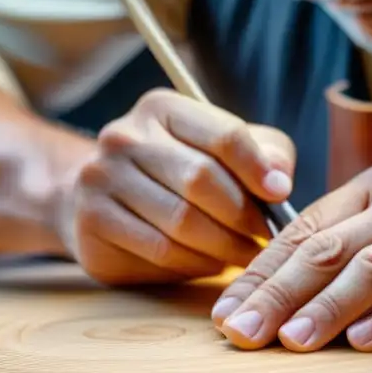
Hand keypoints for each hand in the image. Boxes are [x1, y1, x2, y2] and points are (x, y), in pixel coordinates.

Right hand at [54, 88, 294, 284]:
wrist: (97, 198)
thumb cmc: (178, 172)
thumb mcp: (222, 150)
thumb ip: (262, 154)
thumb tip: (280, 181)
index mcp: (161, 109)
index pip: (223, 135)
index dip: (258, 168)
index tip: (280, 195)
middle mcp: (124, 137)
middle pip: (202, 181)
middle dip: (243, 216)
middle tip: (266, 237)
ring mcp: (100, 179)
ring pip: (182, 223)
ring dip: (224, 246)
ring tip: (246, 254)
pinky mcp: (91, 223)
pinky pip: (160, 252)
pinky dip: (195, 263)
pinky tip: (210, 263)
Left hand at [211, 156, 371, 351]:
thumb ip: (362, 225)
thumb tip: (294, 270)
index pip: (307, 228)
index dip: (263, 270)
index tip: (227, 307)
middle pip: (330, 249)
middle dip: (277, 293)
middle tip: (238, 332)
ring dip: (327, 308)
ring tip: (290, 343)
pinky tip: (366, 342)